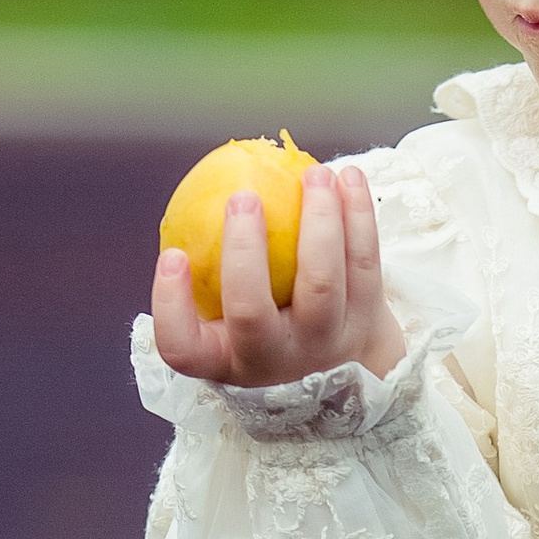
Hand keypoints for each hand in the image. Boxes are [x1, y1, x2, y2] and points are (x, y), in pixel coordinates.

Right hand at [150, 166, 406, 388]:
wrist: (349, 364)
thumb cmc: (268, 322)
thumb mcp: (229, 317)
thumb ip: (209, 272)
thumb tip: (193, 197)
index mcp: (225, 360)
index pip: (181, 348)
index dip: (170, 304)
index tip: (172, 255)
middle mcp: (274, 361)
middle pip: (251, 314)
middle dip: (243, 252)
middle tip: (242, 196)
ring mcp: (324, 345)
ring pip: (322, 283)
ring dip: (319, 221)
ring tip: (313, 174)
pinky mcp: (368, 322)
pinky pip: (364, 262)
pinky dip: (358, 215)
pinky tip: (348, 177)